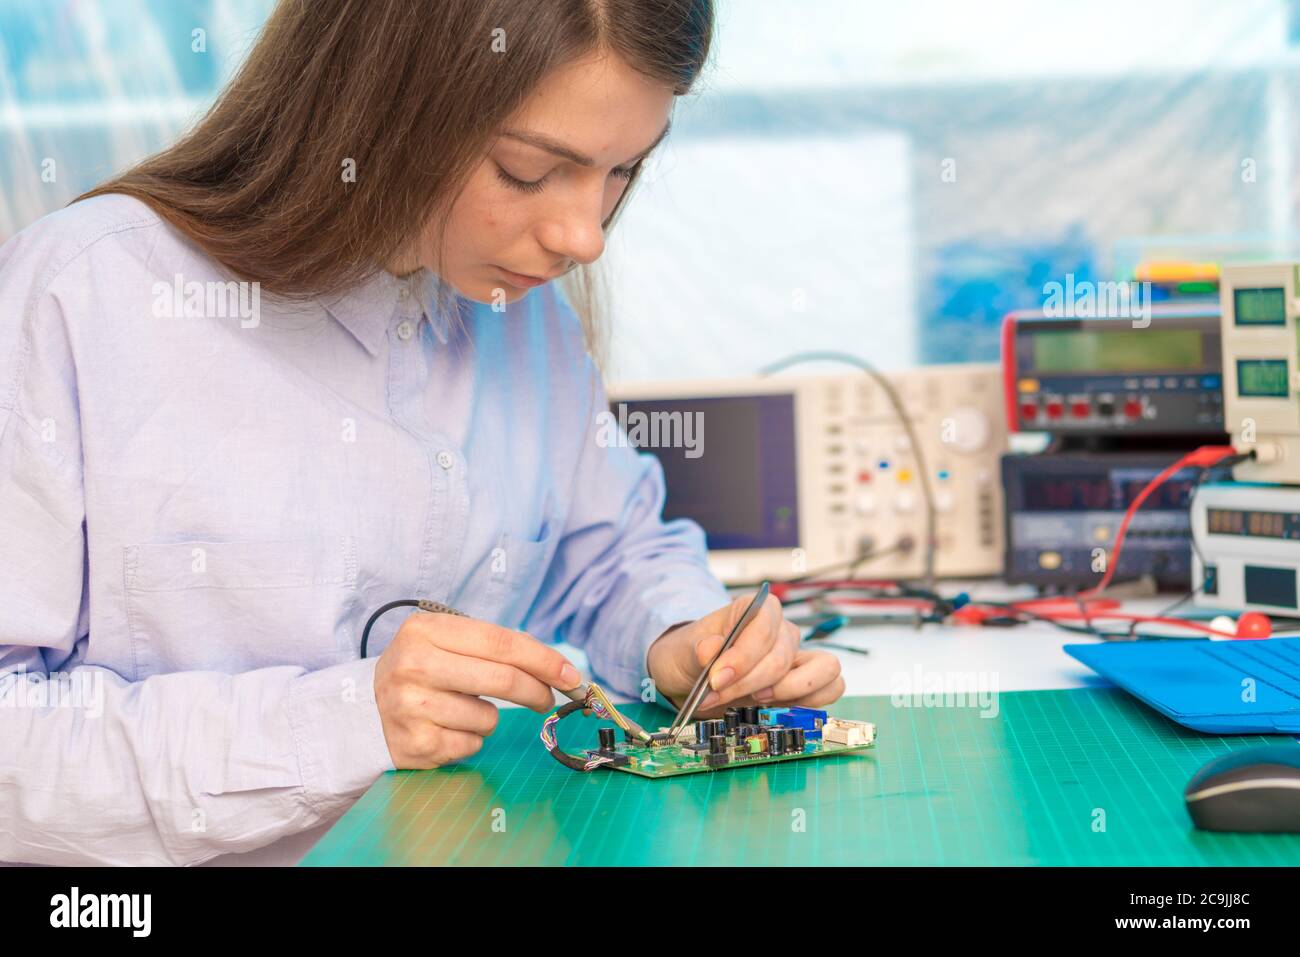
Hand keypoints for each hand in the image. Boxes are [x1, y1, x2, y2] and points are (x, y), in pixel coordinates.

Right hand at [373, 611, 582, 768]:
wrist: (362, 710)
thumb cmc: (421, 671)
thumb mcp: (446, 643)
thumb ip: (495, 648)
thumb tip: (557, 669)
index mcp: (425, 630)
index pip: (501, 643)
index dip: (544, 659)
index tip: (571, 674)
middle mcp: (414, 665)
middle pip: (502, 679)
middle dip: (537, 691)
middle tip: (548, 699)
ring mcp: (411, 707)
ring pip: (489, 718)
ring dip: (489, 717)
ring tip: (460, 708)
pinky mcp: (415, 744)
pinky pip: (472, 744)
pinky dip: (470, 738)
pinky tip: (445, 727)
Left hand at [645, 592, 843, 717]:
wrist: (693, 676)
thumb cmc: (693, 656)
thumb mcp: (684, 650)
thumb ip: (696, 649)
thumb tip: (709, 650)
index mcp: (756, 609)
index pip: (765, 627)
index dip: (743, 656)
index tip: (717, 677)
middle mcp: (782, 630)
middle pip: (783, 656)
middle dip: (748, 682)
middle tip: (717, 695)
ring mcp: (798, 657)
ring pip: (824, 668)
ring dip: (790, 690)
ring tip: (756, 699)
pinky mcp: (806, 683)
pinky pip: (832, 688)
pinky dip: (810, 701)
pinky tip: (775, 707)